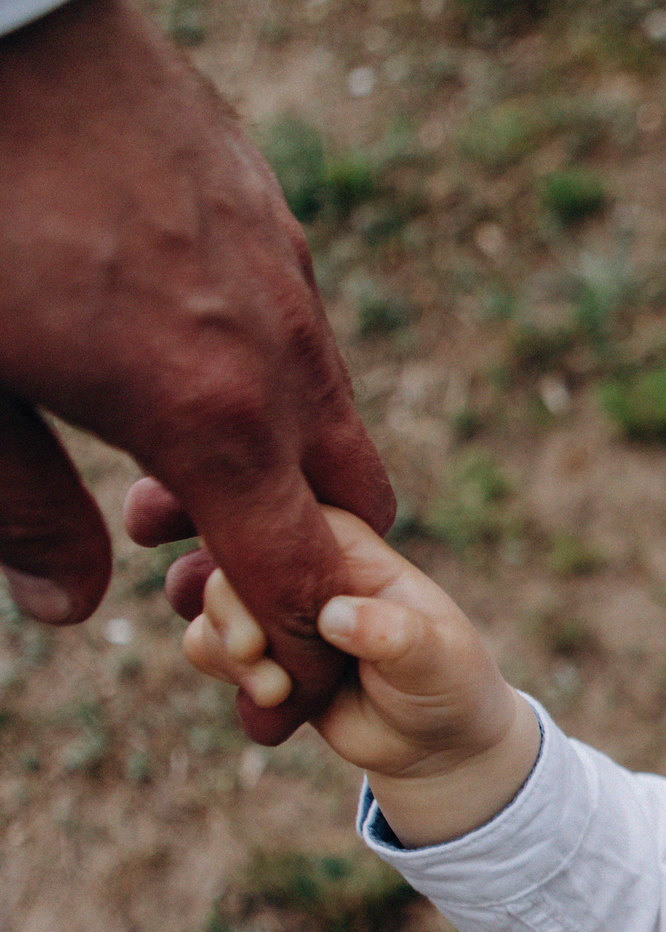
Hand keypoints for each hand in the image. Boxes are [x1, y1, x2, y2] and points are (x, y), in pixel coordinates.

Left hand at [0, 0, 393, 743]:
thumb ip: (20, 508)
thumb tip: (72, 608)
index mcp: (214, 419)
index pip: (296, 582)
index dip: (290, 661)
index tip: (269, 709)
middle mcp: (281, 356)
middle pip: (355, 505)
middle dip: (308, 569)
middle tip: (215, 586)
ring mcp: (286, 276)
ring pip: (326, 409)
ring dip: (273, 466)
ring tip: (163, 472)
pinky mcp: (266, 211)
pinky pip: (295, 326)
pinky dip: (259, 380)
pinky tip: (167, 355)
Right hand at [183, 510, 538, 845]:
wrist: (436, 742)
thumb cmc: (450, 683)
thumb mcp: (439, 660)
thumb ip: (394, 634)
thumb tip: (335, 616)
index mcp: (348, 545)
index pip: (284, 512)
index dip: (255, 544)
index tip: (258, 596)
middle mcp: (304, 567)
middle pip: (230, 557)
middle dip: (232, 610)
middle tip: (255, 653)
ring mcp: (276, 608)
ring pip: (210, 604)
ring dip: (226, 649)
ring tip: (275, 690)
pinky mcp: (258, 651)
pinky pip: (206, 646)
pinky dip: (228, 676)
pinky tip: (274, 704)